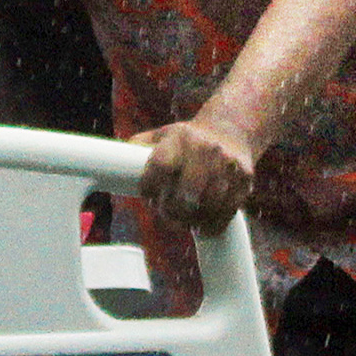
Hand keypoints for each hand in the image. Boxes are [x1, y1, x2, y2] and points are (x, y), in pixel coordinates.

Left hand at [133, 116, 256, 236]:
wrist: (232, 130)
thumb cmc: (188, 139)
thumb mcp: (161, 135)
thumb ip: (136, 149)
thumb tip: (110, 165)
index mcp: (181, 138)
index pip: (160, 166)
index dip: (149, 186)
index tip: (147, 194)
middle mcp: (206, 150)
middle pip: (185, 195)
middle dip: (170, 210)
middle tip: (165, 211)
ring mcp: (228, 167)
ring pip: (206, 208)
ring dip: (190, 220)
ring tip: (181, 219)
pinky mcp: (244, 182)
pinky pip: (225, 215)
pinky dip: (209, 225)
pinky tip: (200, 223)